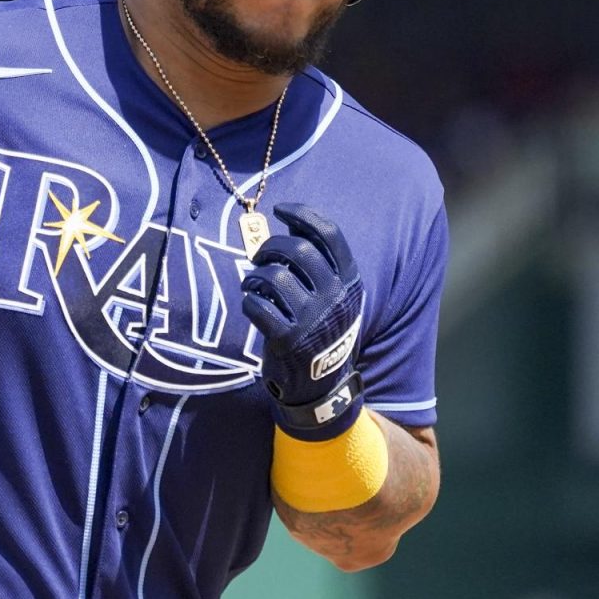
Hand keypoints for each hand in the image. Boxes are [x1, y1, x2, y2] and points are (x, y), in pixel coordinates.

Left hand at [240, 204, 365, 438]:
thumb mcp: (335, 299)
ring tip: (252, 284)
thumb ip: (319, 265)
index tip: (281, 209)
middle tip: (261, 257)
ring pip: (272, 276)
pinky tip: (251, 305)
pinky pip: (257, 305)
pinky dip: (248, 302)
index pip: (329, 234)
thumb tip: (289, 223)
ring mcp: (312, 319)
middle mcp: (335, 298)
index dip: (303, 214)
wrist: (323, 389)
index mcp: (350, 283)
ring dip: (255, 276)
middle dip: (270, 247)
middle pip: (297, 249)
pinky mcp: (288, 340)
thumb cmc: (322, 332)